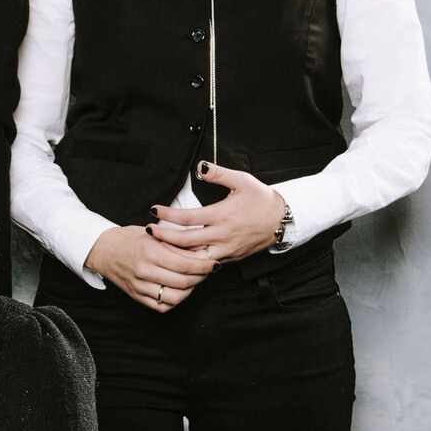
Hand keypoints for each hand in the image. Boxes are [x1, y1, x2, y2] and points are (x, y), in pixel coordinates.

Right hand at [84, 225, 216, 313]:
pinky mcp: (136, 296)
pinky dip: (175, 300)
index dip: (205, 266)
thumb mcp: (155, 234)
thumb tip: (204, 252)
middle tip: (207, 270)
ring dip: (190, 290)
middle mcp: (144, 270)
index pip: (186, 264)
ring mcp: (139, 286)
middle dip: (201, 277)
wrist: (104, 250)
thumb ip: (178, 244)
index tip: (214, 263)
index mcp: (150, 252)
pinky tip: (179, 289)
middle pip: (184, 281)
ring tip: (193, 280)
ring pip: (175, 297)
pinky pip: (162, 306)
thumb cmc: (131, 239)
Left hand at [140, 163, 288, 263]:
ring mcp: (226, 249)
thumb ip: (219, 174)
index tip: (154, 209)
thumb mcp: (243, 181)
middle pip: (184, 241)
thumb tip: (200, 166)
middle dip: (163, 237)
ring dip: (174, 254)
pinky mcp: (230, 258)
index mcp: (222, 215)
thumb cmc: (261, 199)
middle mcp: (222, 235)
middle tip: (148, 231)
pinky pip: (205, 264)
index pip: (186, 218)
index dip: (167, 214)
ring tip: (158, 246)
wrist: (282, 220)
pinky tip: (177, 257)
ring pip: (193, 258)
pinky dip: (190, 261)